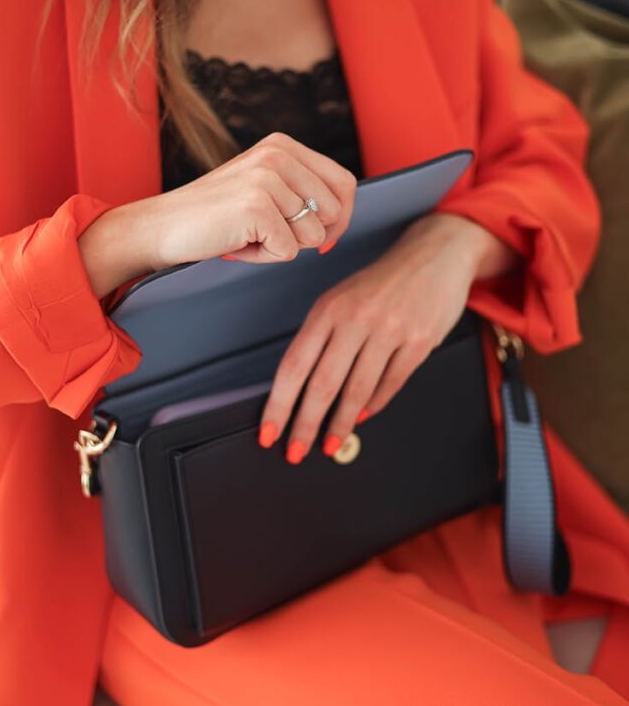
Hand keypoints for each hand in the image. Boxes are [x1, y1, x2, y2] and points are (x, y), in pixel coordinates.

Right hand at [78, 132, 356, 298]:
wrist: (163, 226)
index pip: (343, 183)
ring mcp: (267, 178)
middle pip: (334, 211)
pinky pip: (288, 251)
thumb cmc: (216, 216)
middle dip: (309, 235)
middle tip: (268, 233)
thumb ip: (301, 193)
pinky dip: (265, 257)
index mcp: (283, 146)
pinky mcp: (256, 206)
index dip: (340, 217)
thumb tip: (340, 220)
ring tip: (248, 235)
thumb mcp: (264, 189)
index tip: (322, 236)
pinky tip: (238, 243)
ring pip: (312, 235)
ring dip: (282, 246)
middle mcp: (278, 154)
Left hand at [257, 212, 519, 462]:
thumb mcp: (343, 298)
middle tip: (295, 451)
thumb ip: (323, 338)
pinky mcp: (419, 341)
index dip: (279, 403)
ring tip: (330, 443)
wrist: (437, 254)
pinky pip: (391, 384)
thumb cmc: (383, 282)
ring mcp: (390, 330)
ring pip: (357, 390)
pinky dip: (373, 406)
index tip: (269, 430)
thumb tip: (301, 389)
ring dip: (339, 424)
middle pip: (323, 383)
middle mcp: (356, 318)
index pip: (294, 364)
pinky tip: (361, 418)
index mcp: (329, 308)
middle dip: (305, 424)